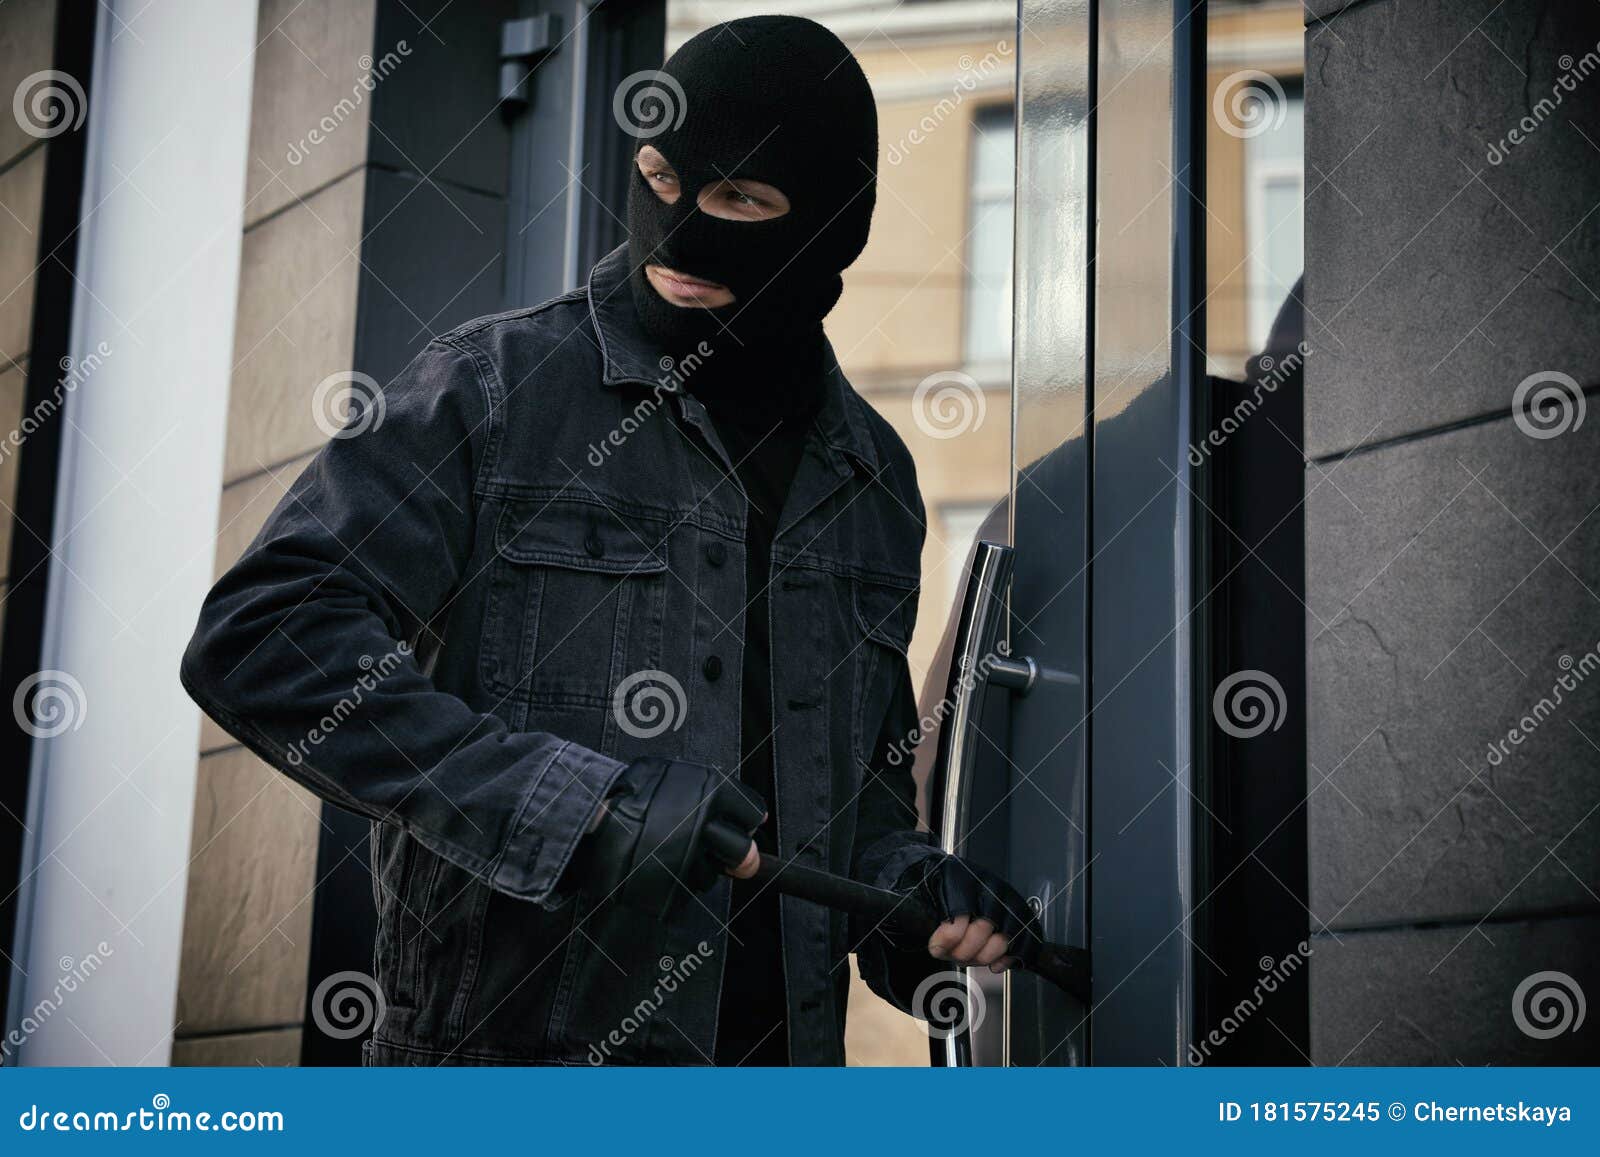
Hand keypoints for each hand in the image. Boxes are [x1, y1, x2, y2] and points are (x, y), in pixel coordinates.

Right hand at [588, 800, 759, 877]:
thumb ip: (720, 799)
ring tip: (666, 848)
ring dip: (696, 866)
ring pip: (712, 874)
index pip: (753, 813)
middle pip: (741, 851)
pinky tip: (657, 866)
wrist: (590, 820)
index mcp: (713, 790)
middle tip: (704, 844)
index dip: (741, 821)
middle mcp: (706, 825)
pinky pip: (687, 892)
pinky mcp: (674, 889)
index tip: (731, 824)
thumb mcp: (678, 777)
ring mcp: (690, 860)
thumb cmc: (633, 795)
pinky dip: (675, 884)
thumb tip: (758, 824)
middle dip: (727, 852)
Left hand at [901, 854, 1040, 972]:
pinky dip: (1007, 960)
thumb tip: (931, 942)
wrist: (950, 878)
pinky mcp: (1021, 915)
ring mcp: (1007, 901)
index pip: (959, 913)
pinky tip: (993, 964)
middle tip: (952, 955)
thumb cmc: (936, 889)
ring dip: (982, 957)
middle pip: (981, 930)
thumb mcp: (919, 894)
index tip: (936, 948)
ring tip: (969, 956)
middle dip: (963, 952)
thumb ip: (919, 912)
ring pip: (1001, 941)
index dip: (948, 938)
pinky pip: (1022, 945)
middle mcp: (987, 886)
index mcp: (960, 877)